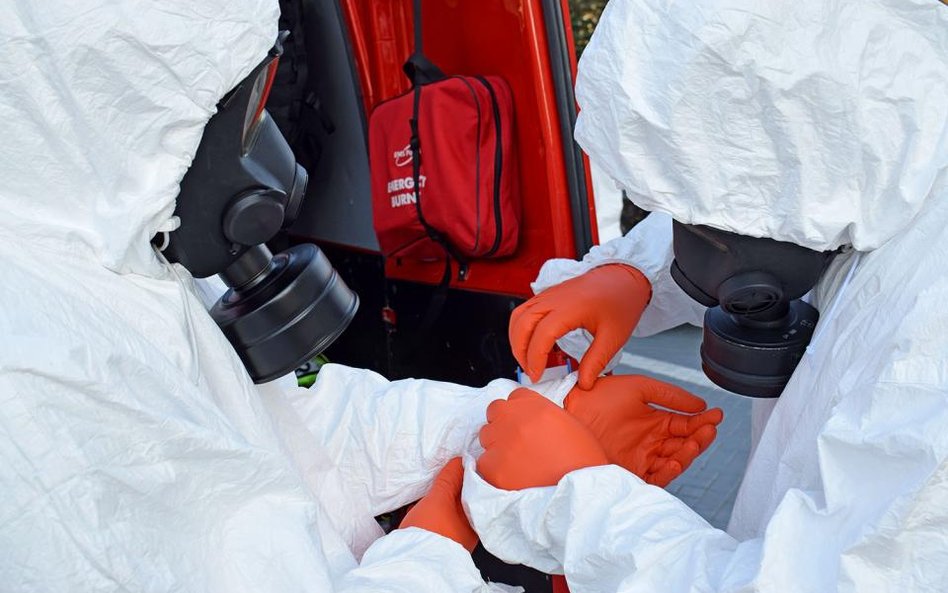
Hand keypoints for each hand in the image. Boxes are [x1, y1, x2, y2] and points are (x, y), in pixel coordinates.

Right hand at [399, 458, 477, 550]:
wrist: (408, 560)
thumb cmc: (430, 529)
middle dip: (447, 489)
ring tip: (426, 493)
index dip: (464, 477)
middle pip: (459, 502)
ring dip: (435, 500)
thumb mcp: (440, 498)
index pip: (473, 493)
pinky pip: (434, 520)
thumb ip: (451, 478)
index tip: (454, 468)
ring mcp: (451, 539)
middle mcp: (467, 533)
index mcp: (475, 524)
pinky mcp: (435, 542)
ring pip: (445, 511)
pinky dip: (427, 511)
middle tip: (439, 478)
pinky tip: (418, 507)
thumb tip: (461, 461)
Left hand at [477, 388, 608, 489]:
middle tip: (515, 441)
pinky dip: (493, 469)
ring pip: (485, 435)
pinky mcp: (493, 468)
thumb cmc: (584, 461)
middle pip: (495, 410)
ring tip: (514, 462)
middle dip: (503, 422)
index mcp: (536, 406)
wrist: (582, 493)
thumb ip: (544, 415)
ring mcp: (502, 442)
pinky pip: (483, 463)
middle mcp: (515, 419)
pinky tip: (511, 477)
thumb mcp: (569, 425)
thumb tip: (531, 421)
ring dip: (496, 444)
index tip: (523, 423)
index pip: (515, 397)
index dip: (519, 411)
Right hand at [509, 264, 650, 389]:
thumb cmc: (621, 302)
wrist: (624, 276)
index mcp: (571, 307)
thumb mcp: (614, 337)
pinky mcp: (548, 294)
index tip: (538, 377)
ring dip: (517, 340)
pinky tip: (532, 344)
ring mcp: (549, 294)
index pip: (542, 335)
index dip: (535, 358)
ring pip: (518, 316)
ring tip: (527, 360)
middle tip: (531, 372)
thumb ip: (596, 361)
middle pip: (522, 324)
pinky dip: (521, 329)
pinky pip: (524, 310)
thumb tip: (583, 384)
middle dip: (520, 351)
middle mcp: (554, 298)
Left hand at [565, 375, 722, 486]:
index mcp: (654, 422)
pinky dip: (666, 472)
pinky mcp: (628, 474)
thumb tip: (700, 404)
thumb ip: (670, 395)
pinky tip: (674, 462)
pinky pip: (654, 477)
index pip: (685, 425)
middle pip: (683, 445)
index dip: (702, 421)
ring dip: (686, 455)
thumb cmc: (598, 396)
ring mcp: (640, 458)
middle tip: (708, 431)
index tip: (716, 416)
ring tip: (693, 444)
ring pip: (673, 462)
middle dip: (699, 439)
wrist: (568, 410)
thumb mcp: (638, 388)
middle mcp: (650, 442)